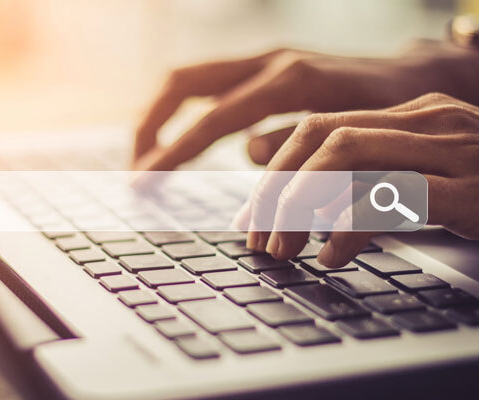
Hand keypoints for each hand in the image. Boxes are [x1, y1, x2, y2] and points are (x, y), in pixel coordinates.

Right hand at [133, 40, 478, 170]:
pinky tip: (180, 139)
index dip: (174, 151)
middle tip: (135, 165)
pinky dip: (185, 112)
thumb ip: (297, 145)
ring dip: (160, 115)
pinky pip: (209, 85)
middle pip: (184, 82)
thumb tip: (247, 154)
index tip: (144, 179)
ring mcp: (264, 59)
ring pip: (191, 78)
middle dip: (150, 123)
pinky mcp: (264, 67)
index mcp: (289, 81)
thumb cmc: (391, 112)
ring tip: (146, 154)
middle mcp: (268, 61)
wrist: (416, 76)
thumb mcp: (353, 137)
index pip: (213, 119)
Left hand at [239, 92, 478, 267]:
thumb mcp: (416, 179)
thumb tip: (287, 184)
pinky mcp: (473, 191)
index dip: (274, 171)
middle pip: (322, 139)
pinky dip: (351, 225)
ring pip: (349, 156)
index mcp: (408, 116)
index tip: (253, 216)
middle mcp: (427, 122)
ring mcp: (454, 151)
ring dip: (303, 205)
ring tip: (284, 247)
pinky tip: (333, 256)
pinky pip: (393, 197)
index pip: (317, 127)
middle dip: (278, 191)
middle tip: (259, 238)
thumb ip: (361, 177)